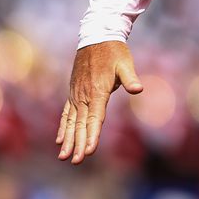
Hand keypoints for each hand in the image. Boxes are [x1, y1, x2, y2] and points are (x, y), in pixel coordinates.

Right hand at [56, 40, 143, 163]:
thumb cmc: (114, 51)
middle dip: (79, 144)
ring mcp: (77, 95)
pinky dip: (63, 127)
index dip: (92, 135)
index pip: (95, 118)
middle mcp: (84, 96)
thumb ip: (130, 78)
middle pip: (82, 124)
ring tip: (63, 157)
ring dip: (68, 139)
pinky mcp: (74, 93)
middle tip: (76, 161)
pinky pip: (66, 113)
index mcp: (98, 91)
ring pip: (71, 121)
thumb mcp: (125, 63)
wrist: (96, 37)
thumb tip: (138, 89)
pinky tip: (59, 139)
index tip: (89, 151)